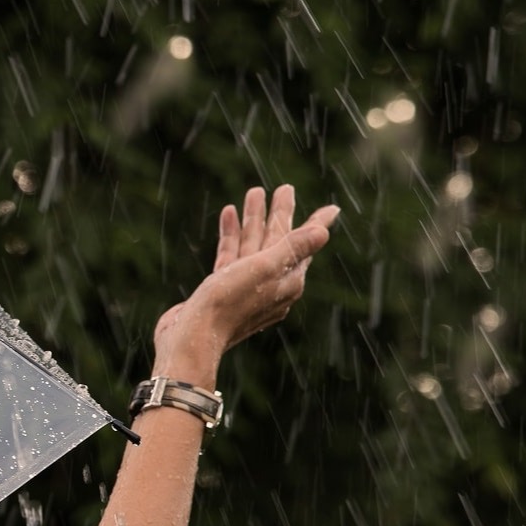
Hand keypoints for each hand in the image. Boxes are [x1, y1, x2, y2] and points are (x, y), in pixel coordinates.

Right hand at [152, 184, 338, 371]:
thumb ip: (293, 247)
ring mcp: (245, 287)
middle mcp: (270, 285)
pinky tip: (228, 214)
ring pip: (253, 246)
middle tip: (284, 189)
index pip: (305, 245)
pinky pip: (231, 256)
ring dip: (253, 219)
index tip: (332, 209)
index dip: (316, 223)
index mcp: (287, 281)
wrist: (193, 336)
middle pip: (278, 241)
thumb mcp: (265, 268)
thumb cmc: (229, 302)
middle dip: (280, 214)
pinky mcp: (222, 288)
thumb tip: (323, 231)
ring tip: (253, 193)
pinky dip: (231, 235)